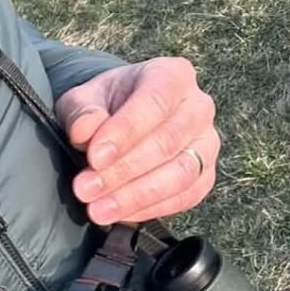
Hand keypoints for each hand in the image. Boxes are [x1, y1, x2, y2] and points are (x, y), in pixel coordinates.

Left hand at [54, 58, 218, 225]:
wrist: (124, 118)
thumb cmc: (107, 104)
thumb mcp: (85, 99)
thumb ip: (82, 112)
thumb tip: (85, 131)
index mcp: (173, 76)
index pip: (154, 102)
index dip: (125, 132)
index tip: (95, 157)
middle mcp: (199, 106)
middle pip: (168, 141)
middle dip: (124, 170)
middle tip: (85, 188)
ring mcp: (207, 142)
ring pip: (182, 173)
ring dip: (137, 195)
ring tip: (98, 209)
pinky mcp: (206, 174)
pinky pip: (186, 196)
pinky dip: (152, 208)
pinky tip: (120, 214)